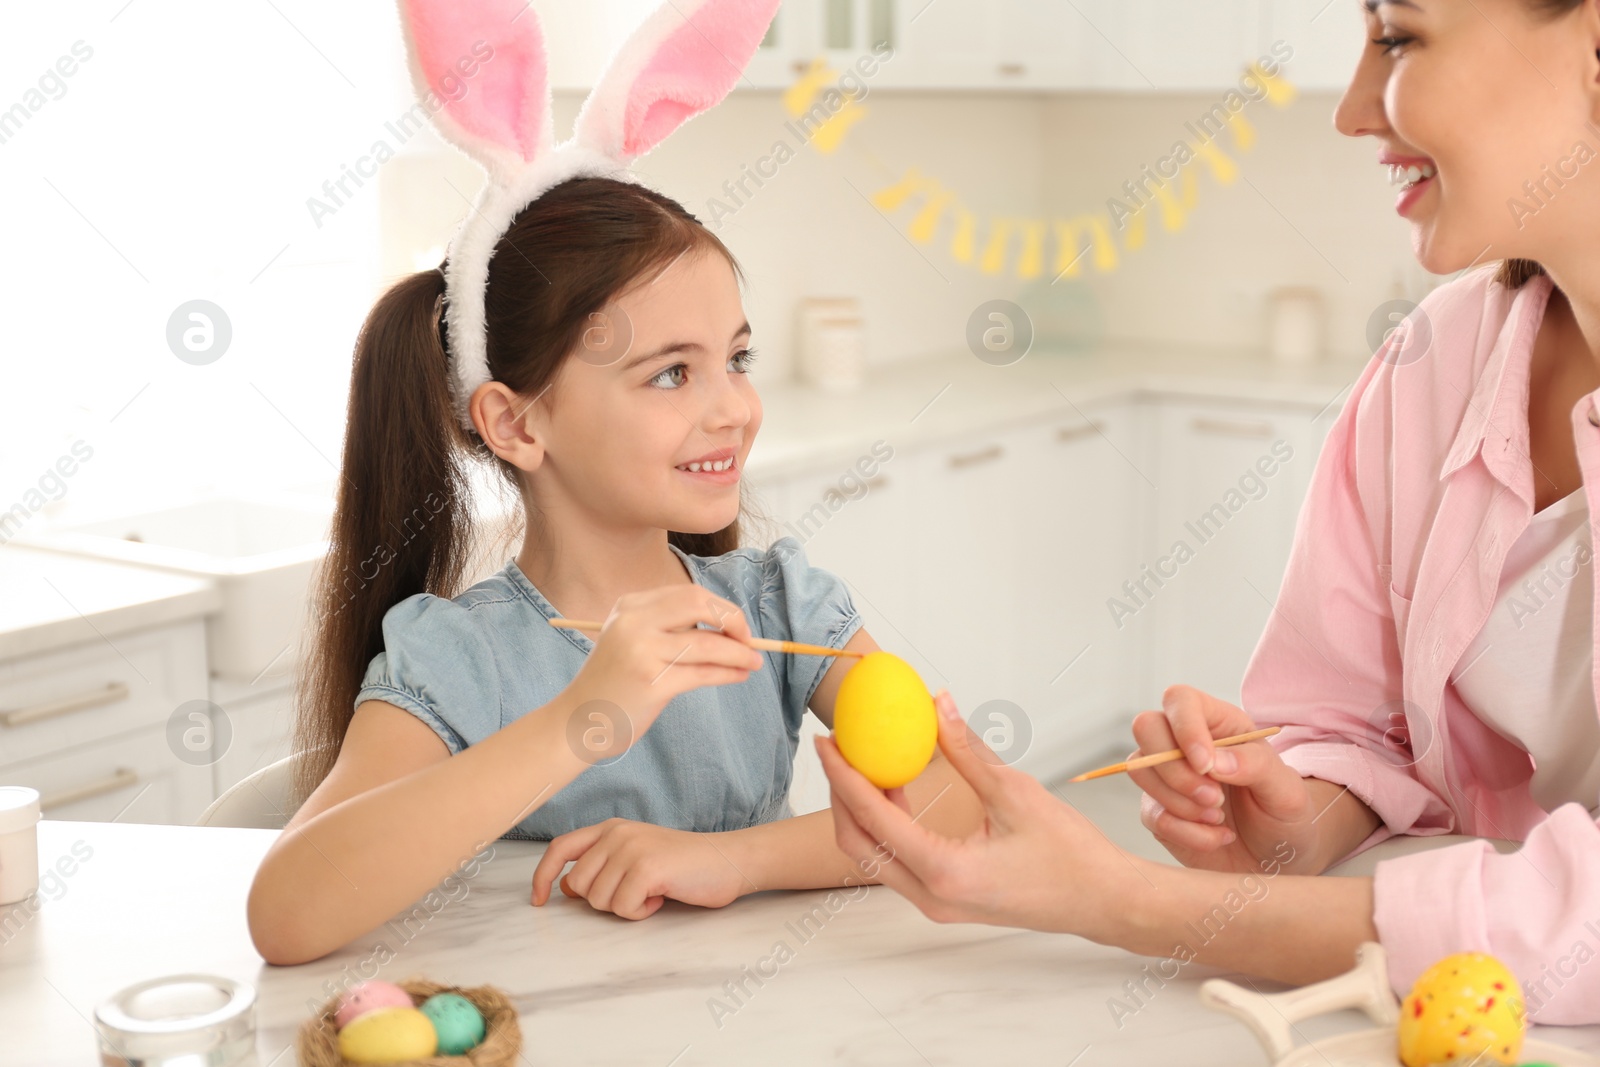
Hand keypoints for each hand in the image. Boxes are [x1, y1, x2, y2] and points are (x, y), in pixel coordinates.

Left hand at [529, 818, 752, 919]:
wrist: (729, 860)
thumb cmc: (683, 865)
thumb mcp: (635, 858)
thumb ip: (602, 867)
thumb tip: (567, 888)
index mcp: (610, 828)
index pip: (560, 848)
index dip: (543, 875)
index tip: (539, 900)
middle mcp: (616, 833)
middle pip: (580, 885)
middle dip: (605, 901)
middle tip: (636, 893)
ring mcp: (631, 848)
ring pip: (599, 900)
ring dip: (626, 907)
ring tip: (653, 891)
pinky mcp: (646, 867)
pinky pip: (624, 908)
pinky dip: (641, 912)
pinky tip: (662, 896)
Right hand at [565, 584, 763, 730]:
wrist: (578, 720)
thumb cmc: (614, 682)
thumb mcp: (633, 642)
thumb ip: (671, 629)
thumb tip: (730, 629)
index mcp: (630, 606)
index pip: (690, 594)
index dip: (721, 608)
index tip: (736, 626)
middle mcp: (634, 622)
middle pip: (700, 605)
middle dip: (733, 620)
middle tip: (749, 640)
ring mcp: (641, 651)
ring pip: (707, 643)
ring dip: (739, 652)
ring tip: (754, 662)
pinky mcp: (651, 682)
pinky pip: (703, 672)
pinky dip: (728, 673)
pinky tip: (739, 675)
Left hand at [814, 690, 1143, 938]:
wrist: (1102, 899)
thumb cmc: (1070, 854)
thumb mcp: (1016, 792)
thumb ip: (966, 750)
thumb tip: (938, 703)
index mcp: (945, 872)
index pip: (875, 818)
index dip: (844, 776)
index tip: (827, 742)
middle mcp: (931, 896)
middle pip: (858, 844)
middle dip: (840, 794)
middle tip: (837, 749)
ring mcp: (935, 904)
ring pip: (874, 856)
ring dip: (862, 810)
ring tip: (863, 761)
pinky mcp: (944, 899)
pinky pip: (896, 861)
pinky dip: (886, 825)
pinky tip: (896, 787)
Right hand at [1130, 684, 1320, 874]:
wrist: (1276, 860)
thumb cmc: (1282, 814)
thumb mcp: (1286, 789)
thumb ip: (1255, 766)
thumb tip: (1214, 761)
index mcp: (1217, 723)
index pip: (1180, 700)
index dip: (1185, 727)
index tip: (1206, 766)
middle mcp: (1184, 743)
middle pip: (1146, 728)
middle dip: (1176, 770)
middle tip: (1214, 798)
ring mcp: (1166, 776)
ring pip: (1141, 771)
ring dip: (1182, 804)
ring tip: (1219, 818)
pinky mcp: (1158, 810)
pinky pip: (1153, 815)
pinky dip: (1187, 833)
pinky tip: (1216, 836)